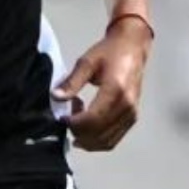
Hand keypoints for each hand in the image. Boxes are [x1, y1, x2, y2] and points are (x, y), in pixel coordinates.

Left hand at [52, 16, 151, 151]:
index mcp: (116, 90)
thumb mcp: (87, 62)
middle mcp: (127, 106)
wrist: (132, 47)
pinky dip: (98, 139)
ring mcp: (131, 114)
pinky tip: (87, 125)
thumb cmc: (109, 52)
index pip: (93, 119)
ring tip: (76, 120)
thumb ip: (72, 82)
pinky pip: (114, 139)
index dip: (75, 124)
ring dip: (88, 139)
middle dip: (79, 133)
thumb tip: (55, 97)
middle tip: (67, 118)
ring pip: (107, 141)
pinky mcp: (132, 118)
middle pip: (100, 134)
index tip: (62, 118)